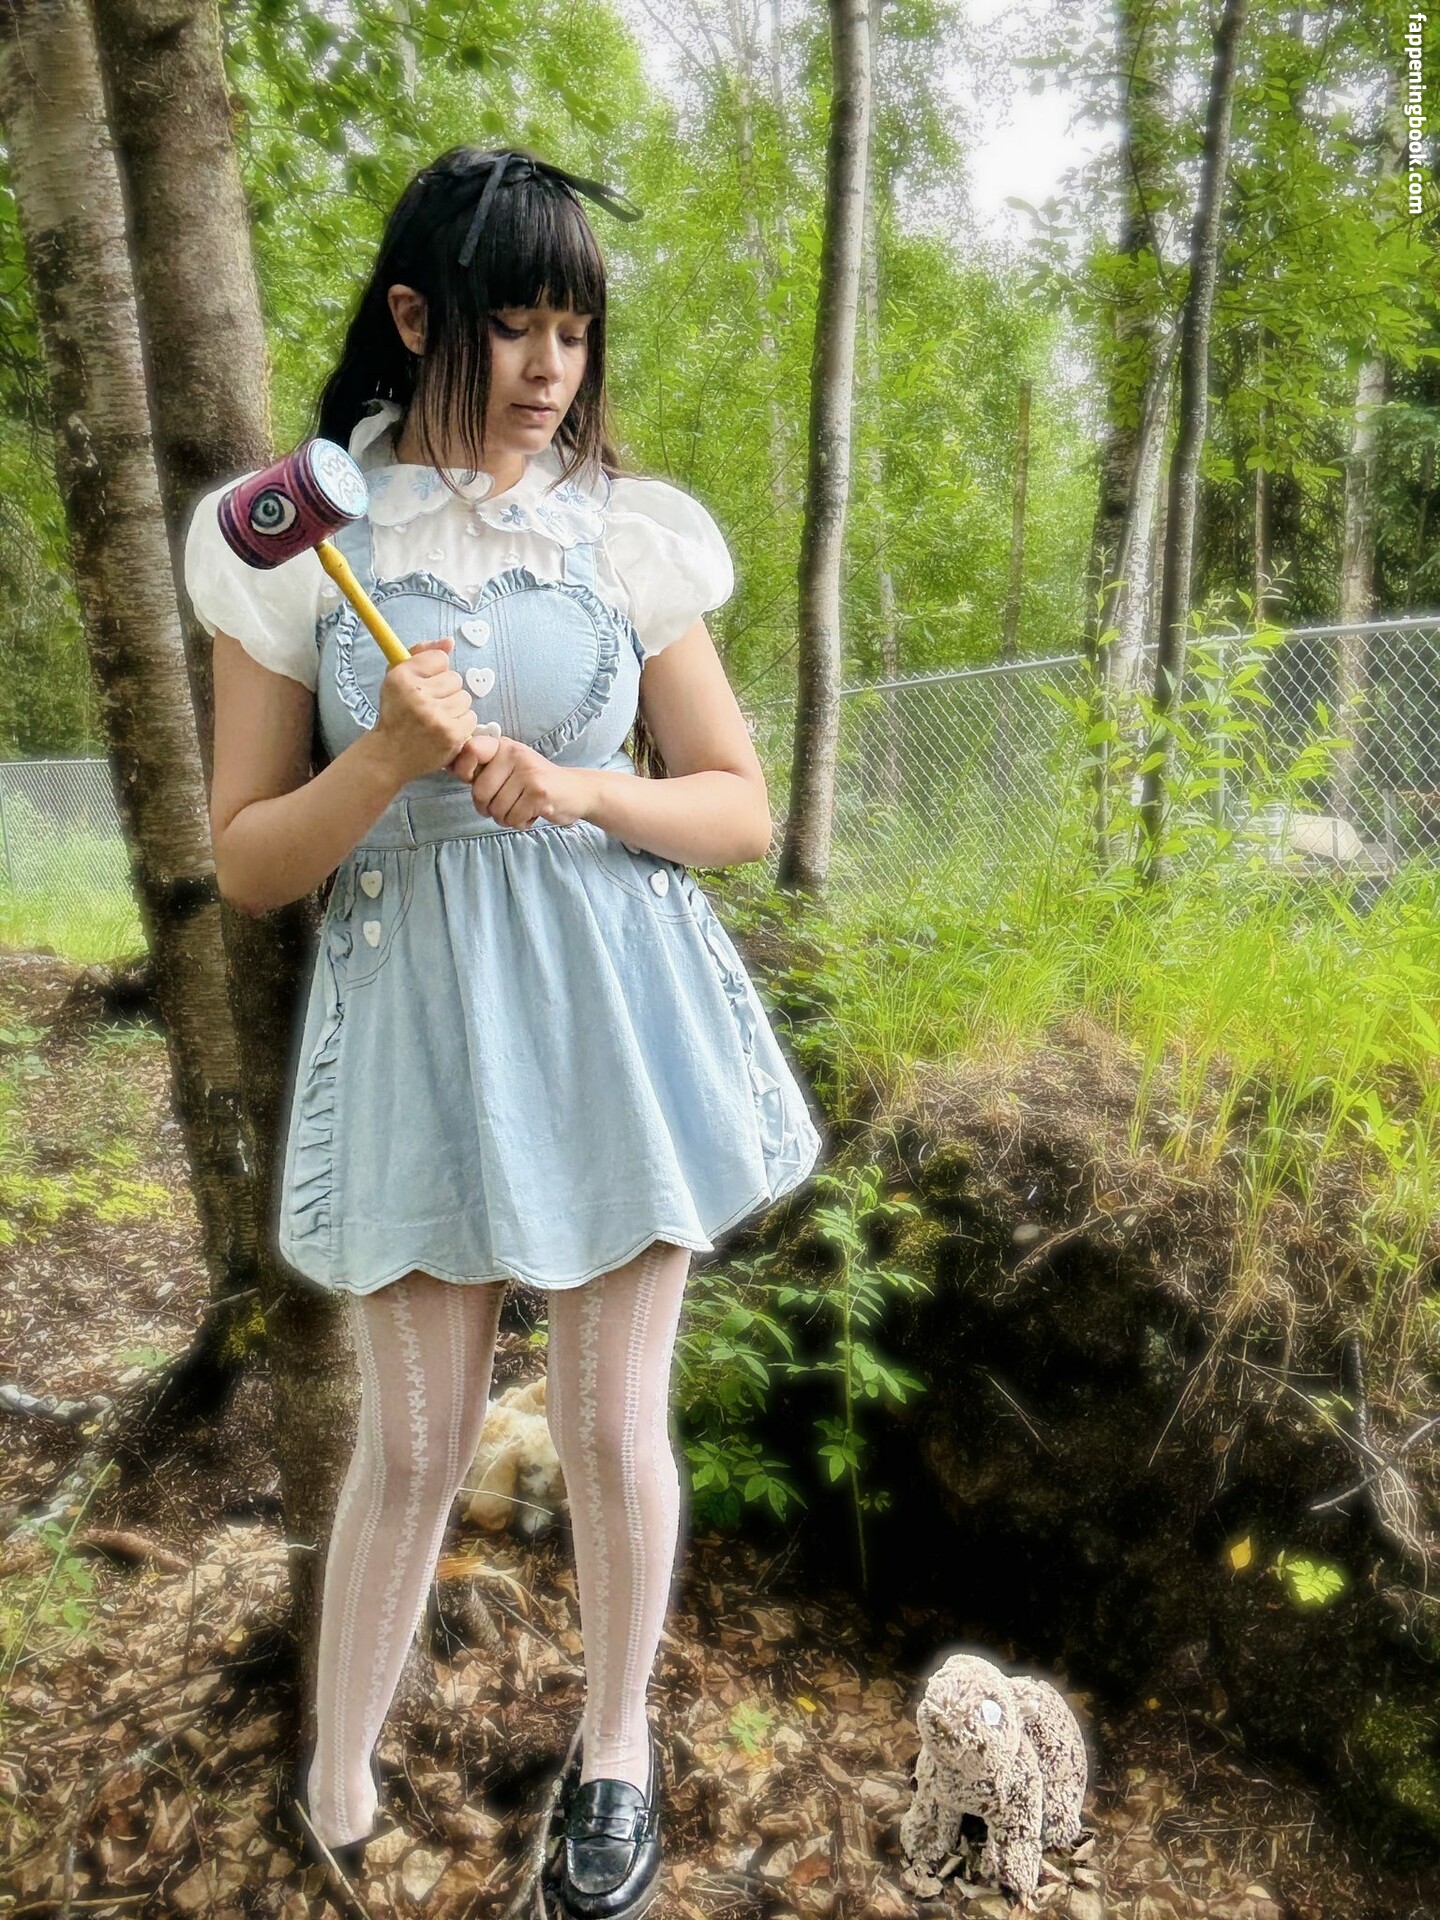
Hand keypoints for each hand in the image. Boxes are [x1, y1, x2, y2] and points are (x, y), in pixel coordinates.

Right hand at [373, 638, 482, 784]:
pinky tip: (444, 730)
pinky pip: (471, 718)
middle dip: (446, 691)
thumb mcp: (397, 678)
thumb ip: (422, 654)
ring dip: (455, 708)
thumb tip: (449, 642)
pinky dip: (461, 724)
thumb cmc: (396, 713)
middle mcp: (417, 695)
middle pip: (455, 678)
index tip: (424, 684)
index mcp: (402, 677)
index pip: (440, 658)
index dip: (435, 672)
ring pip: (465, 698)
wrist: (390, 755)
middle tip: (429, 706)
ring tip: (437, 719)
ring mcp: (435, 716)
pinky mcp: (451, 734)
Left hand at [468, 736, 596, 829]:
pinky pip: (514, 818)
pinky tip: (532, 812)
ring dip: (507, 818)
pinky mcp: (539, 792)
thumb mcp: (508, 768)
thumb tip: (445, 765)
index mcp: (503, 746)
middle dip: (489, 808)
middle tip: (505, 805)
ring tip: (522, 807)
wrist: (577, 791)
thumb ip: (481, 767)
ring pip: (497, 810)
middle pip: (480, 792)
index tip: (473, 780)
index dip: (463, 771)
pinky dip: (521, 823)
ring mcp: (528, 773)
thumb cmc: (535, 783)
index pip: (470, 750)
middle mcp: (515, 754)